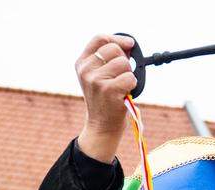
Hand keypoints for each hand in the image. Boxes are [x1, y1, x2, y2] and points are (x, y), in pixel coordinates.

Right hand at [74, 34, 137, 162]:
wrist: (102, 125)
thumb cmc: (105, 99)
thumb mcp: (99, 76)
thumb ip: (109, 58)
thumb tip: (128, 44)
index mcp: (82, 63)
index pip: (100, 38)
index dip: (117, 38)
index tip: (129, 44)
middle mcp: (86, 70)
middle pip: (114, 49)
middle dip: (124, 61)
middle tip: (121, 76)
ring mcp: (96, 80)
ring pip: (124, 63)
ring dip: (128, 74)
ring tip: (121, 86)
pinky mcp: (108, 90)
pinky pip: (130, 77)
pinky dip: (132, 85)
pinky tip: (124, 94)